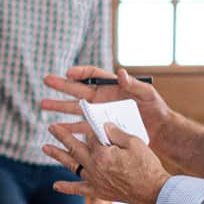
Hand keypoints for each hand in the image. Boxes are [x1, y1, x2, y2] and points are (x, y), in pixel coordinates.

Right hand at [40, 66, 172, 139]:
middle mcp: (103, 99)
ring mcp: (99, 114)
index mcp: (112, 87)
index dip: (81, 73)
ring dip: (59, 107)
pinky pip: (81, 128)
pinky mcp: (100, 129)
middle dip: (62, 86)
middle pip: (78, 90)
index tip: (69, 73)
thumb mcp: (148, 94)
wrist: (160, 131)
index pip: (93, 76)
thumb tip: (120, 73)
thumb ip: (134, 84)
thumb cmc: (156, 109)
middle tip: (46, 80)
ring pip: (75, 109)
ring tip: (42, 104)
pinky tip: (57, 129)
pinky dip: (69, 129)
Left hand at [44, 121, 168, 203]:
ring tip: (45, 147)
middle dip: (62, 136)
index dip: (92, 127)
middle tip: (51, 127)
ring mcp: (94, 180)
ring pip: (72, 165)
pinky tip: (55, 185)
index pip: (91, 136)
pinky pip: (78, 189)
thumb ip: (116, 133)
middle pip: (75, 147)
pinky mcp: (97, 191)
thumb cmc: (147, 166)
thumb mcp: (135, 143)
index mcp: (102, 152)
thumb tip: (103, 125)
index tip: (89, 119)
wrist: (152, 191)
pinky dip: (66, 187)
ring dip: (58, 155)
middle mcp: (94, 166)